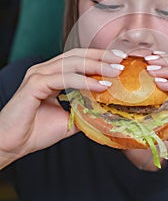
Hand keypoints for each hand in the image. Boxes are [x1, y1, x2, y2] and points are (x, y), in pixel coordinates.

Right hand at [0, 48, 125, 167]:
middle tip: (121, 61)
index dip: (99, 58)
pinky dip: (83, 81)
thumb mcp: (68, 119)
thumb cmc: (36, 131)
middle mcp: (45, 70)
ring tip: (115, 72)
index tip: (119, 61)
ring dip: (96, 66)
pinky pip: (63, 78)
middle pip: (78, 55)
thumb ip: (84, 111)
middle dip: (101, 57)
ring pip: (72, 63)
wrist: (12, 145)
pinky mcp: (34, 84)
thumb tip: (105, 110)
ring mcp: (38, 75)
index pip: (79, 59)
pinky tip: (100, 86)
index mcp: (51, 74)